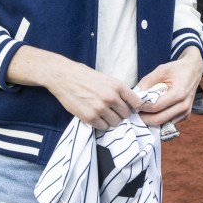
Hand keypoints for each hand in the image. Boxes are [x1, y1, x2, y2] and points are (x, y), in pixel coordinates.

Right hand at [10, 48, 143, 130]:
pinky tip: (95, 116)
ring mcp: (100, 108)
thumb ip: (119, 90)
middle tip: (113, 110)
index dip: (136, 107)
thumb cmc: (86, 76)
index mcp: (117, 86)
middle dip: (121, 113)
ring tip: (103, 113)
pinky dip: (101, 124)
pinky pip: (103, 127)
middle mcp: (111, 97)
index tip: (133, 109)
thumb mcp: (107, 79)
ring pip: (116, 122)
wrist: (64, 77)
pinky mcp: (89, 117)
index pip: (137, 103)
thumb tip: (131, 103)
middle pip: (126, 114)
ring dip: (111, 120)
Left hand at [135, 47, 202, 125]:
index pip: (155, 107)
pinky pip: (168, 123)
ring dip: (150, 121)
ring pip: (162, 124)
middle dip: (143, 118)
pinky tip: (151, 113)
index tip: (133, 104)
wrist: (193, 71)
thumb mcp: (161, 70)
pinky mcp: (185, 116)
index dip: (141, 107)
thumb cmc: (177, 69)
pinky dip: (158, 120)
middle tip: (133, 112)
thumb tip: (134, 95)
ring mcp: (186, 112)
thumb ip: (146, 82)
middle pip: (158, 120)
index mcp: (179, 93)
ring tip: (141, 113)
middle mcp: (184, 106)